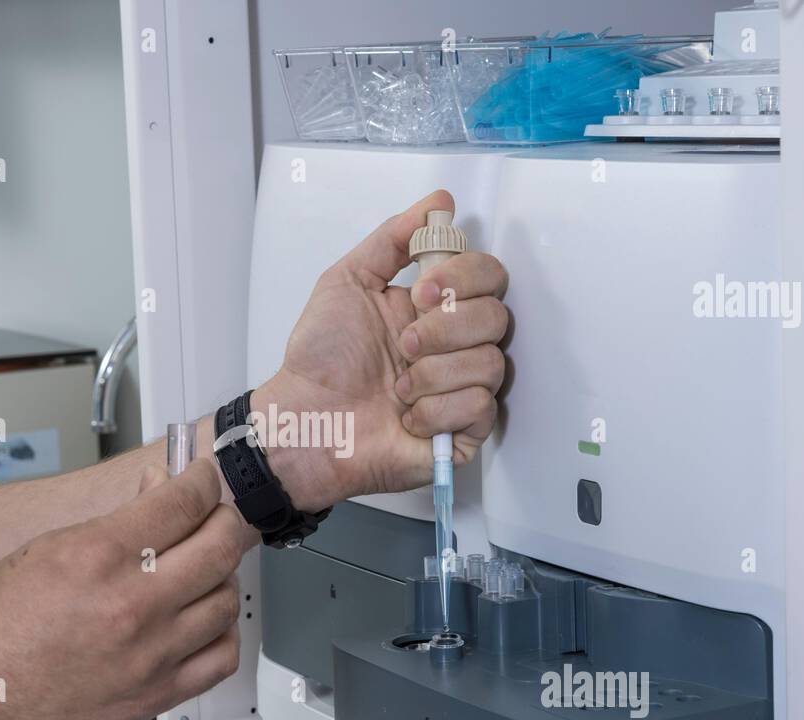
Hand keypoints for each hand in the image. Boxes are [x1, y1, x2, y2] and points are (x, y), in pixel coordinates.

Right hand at [0, 459, 248, 719]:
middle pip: (221, 547)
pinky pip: (220, 658)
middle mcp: (133, 603)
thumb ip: (110, 524)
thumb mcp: (42, 552)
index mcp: (99, 556)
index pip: (185, 501)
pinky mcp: (155, 695)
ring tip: (203, 573)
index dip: (202, 482)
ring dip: (222, 578)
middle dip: (223, 521)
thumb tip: (155, 494)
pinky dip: (222, 634)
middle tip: (213, 518)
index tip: (202, 480)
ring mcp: (150, 653)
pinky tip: (205, 625)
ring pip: (227, 601)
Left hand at [253, 189, 509, 511]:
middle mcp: (456, 345)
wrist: (305, 419)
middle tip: (404, 345)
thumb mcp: (347, 281)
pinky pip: (481, 407)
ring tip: (398, 387)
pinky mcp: (465, 433)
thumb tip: (440, 202)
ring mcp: (463, 389)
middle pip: (498, 317)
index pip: (489, 276)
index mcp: (437, 307)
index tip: (421, 291)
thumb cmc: (321, 357)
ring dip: (436, 373)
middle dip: (446, 328)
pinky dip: (438, 411)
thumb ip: (393, 239)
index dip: (464, 277)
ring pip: (492, 364)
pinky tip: (407, 418)